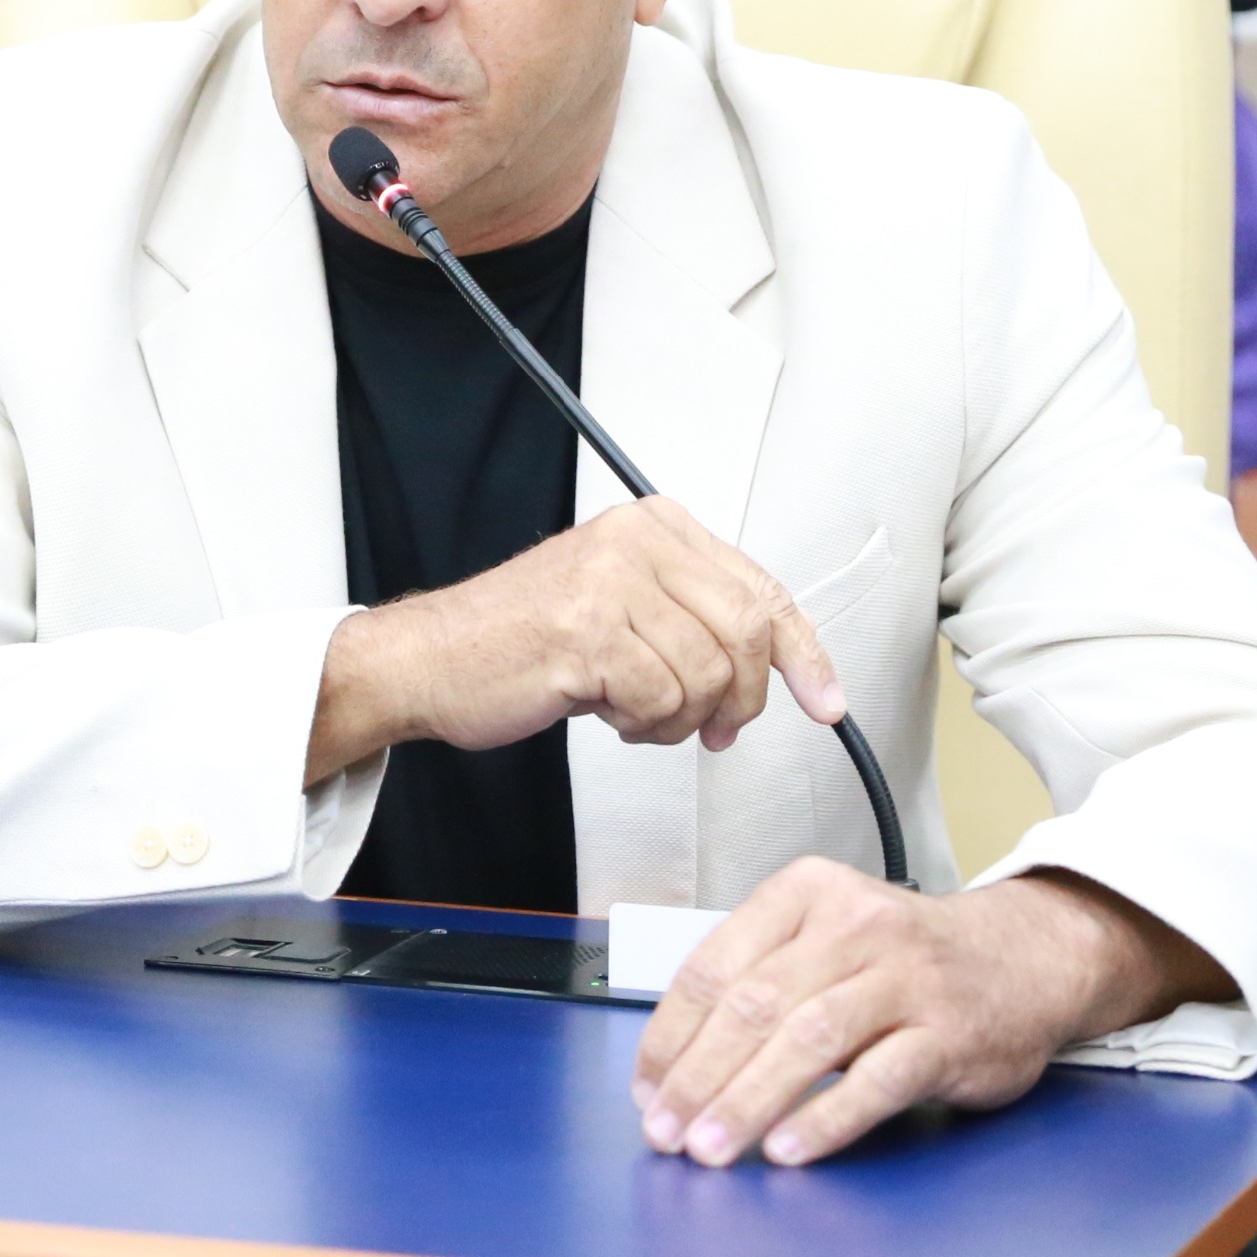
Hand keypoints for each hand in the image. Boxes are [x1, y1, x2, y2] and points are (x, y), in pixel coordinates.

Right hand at [304, 498, 842, 784]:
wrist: (430, 661)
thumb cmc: (518, 641)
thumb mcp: (620, 607)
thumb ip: (691, 620)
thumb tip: (769, 669)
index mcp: (654, 527)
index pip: (762, 587)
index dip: (805, 653)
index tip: (826, 700)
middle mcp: (637, 542)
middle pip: (749, 631)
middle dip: (742, 698)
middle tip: (715, 729)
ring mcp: (612, 583)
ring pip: (709, 673)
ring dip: (681, 719)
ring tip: (634, 712)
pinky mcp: (589, 632)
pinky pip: (663, 700)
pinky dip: (645, 727)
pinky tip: (607, 712)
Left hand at [633, 864, 1229, 1165]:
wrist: (1026, 957)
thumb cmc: (907, 960)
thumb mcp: (828, 937)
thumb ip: (762, 979)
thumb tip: (677, 1065)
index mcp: (807, 894)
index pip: (715, 966)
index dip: (671, 1036)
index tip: (646, 1090)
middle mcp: (854, 926)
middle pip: (755, 1006)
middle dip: (698, 1077)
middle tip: (665, 1133)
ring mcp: (906, 979)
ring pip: (808, 1041)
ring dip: (748, 1101)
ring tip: (710, 1148)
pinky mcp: (948, 1033)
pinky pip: (875, 1080)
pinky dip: (825, 1118)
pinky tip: (787, 1149)